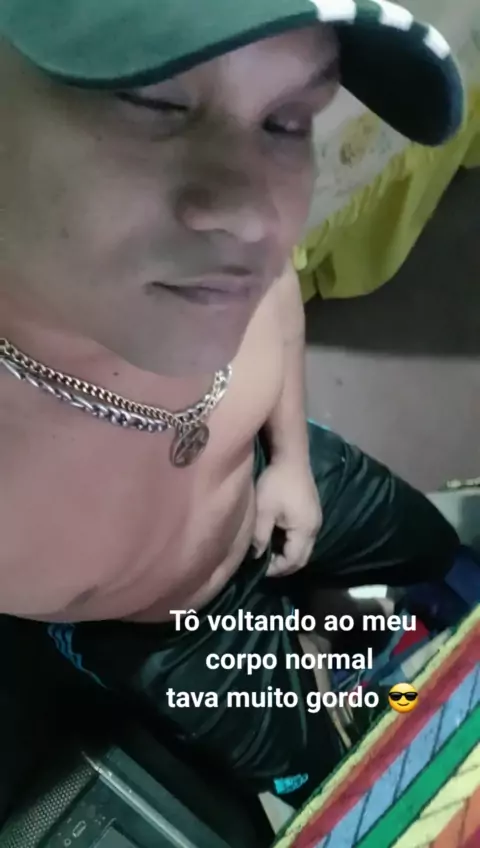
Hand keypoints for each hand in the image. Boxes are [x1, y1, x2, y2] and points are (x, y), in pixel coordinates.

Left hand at [253, 459, 322, 576]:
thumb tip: (256, 556)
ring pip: (303, 548)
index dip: (276, 569)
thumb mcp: (263, 511)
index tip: (259, 568)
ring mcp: (316, 520)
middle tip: (264, 565)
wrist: (291, 458)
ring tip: (268, 552)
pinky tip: (277, 537)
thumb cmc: (276, 483)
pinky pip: (304, 537)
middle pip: (301, 558)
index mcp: (305, 530)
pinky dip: (291, 543)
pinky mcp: (313, 513)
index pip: (293, 561)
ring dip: (287, 554)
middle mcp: (315, 528)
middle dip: (283, 565)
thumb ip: (260, 536)